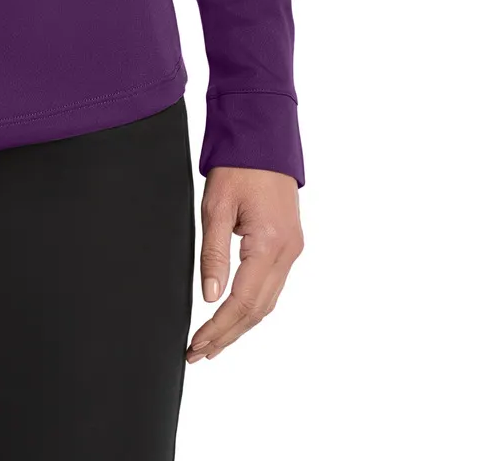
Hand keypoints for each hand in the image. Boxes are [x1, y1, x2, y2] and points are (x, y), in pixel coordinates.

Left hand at [186, 166, 302, 363]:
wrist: (264, 136)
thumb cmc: (238, 165)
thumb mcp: (216, 206)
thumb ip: (214, 253)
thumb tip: (210, 297)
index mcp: (270, 244)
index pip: (244, 301)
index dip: (220, 328)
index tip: (197, 345)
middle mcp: (288, 253)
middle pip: (258, 309)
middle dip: (228, 335)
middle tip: (199, 353)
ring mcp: (292, 249)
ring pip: (268, 301)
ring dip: (241, 325)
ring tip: (212, 343)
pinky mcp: (289, 243)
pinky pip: (272, 286)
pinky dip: (252, 306)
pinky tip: (234, 315)